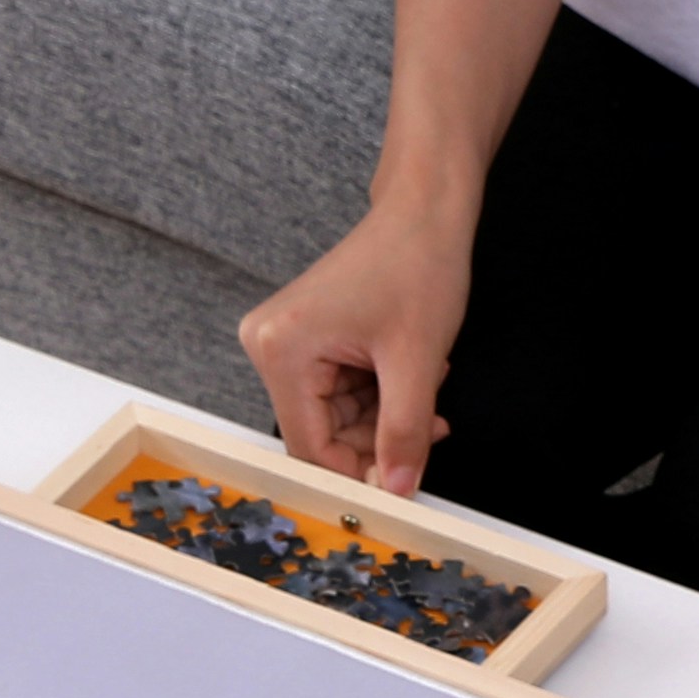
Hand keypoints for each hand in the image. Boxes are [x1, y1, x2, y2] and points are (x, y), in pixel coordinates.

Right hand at [239, 191, 476, 497]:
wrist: (424, 207)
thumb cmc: (417, 261)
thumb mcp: (416, 359)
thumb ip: (404, 432)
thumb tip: (397, 490)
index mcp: (283, 350)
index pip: (310, 446)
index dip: (356, 473)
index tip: (398, 488)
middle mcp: (269, 347)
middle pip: (321, 433)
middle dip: (377, 438)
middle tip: (429, 428)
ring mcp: (284, 343)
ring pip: (334, 417)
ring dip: (384, 415)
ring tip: (425, 386)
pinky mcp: (303, 340)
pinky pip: (338, 394)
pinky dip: (378, 395)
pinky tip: (408, 373)